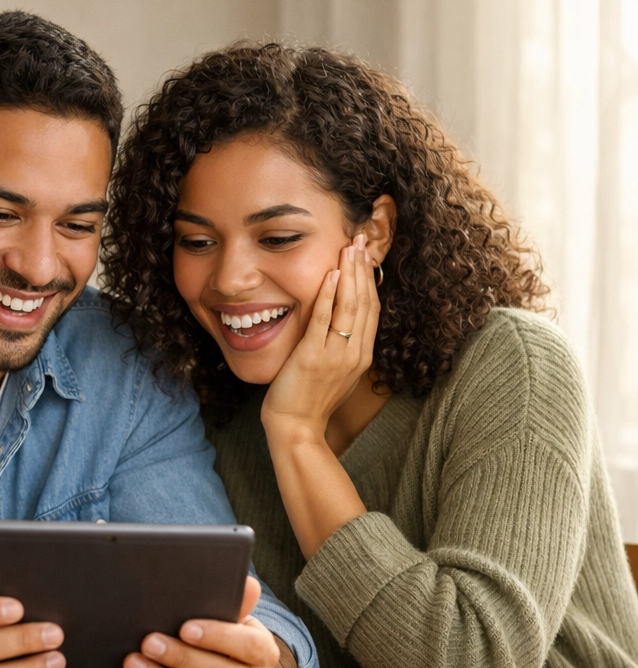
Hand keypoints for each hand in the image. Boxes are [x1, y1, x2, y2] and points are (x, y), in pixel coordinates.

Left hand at [122, 576, 280, 667]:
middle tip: (148, 643)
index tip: (185, 628)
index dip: (217, 636)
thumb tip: (248, 583)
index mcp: (265, 654)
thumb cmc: (227, 647)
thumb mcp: (234, 623)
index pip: (247, 646)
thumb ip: (235, 604)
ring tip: (134, 664)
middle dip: (180, 659)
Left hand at [261, 233, 379, 444]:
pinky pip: (324, 319)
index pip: (372, 310)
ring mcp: (336, 355)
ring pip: (349, 306)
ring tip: (349, 247)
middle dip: (363, 268)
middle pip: (365, 302)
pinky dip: (328, 294)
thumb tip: (341, 325)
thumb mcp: (334, 372)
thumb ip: (341, 348)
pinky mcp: (313, 356)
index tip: (366, 256)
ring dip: (349, 273)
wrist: (297, 428)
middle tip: (360, 239)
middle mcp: (354, 354)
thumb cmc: (309, 401)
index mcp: (362, 356)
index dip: (370, 280)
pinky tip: (330, 273)